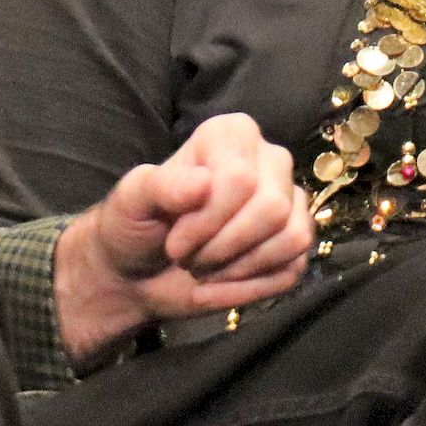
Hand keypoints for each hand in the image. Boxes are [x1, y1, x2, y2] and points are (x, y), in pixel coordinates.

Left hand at [53, 113, 312, 369]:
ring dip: (238, 269)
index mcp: (231, 135)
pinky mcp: (292, 246)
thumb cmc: (135, 223)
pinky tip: (215, 288)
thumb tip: (203, 183)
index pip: (240, 178)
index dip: (208, 219)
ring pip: (292, 238)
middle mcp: (268, 161)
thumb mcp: (132, 200)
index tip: (175, 239)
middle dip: (223, 247)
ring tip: (202, 268)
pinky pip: (293, 270)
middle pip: (272, 208)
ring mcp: (288, 202)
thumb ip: (163, 186)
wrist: (137, 270)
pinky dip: (248, 290)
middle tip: (187, 256)